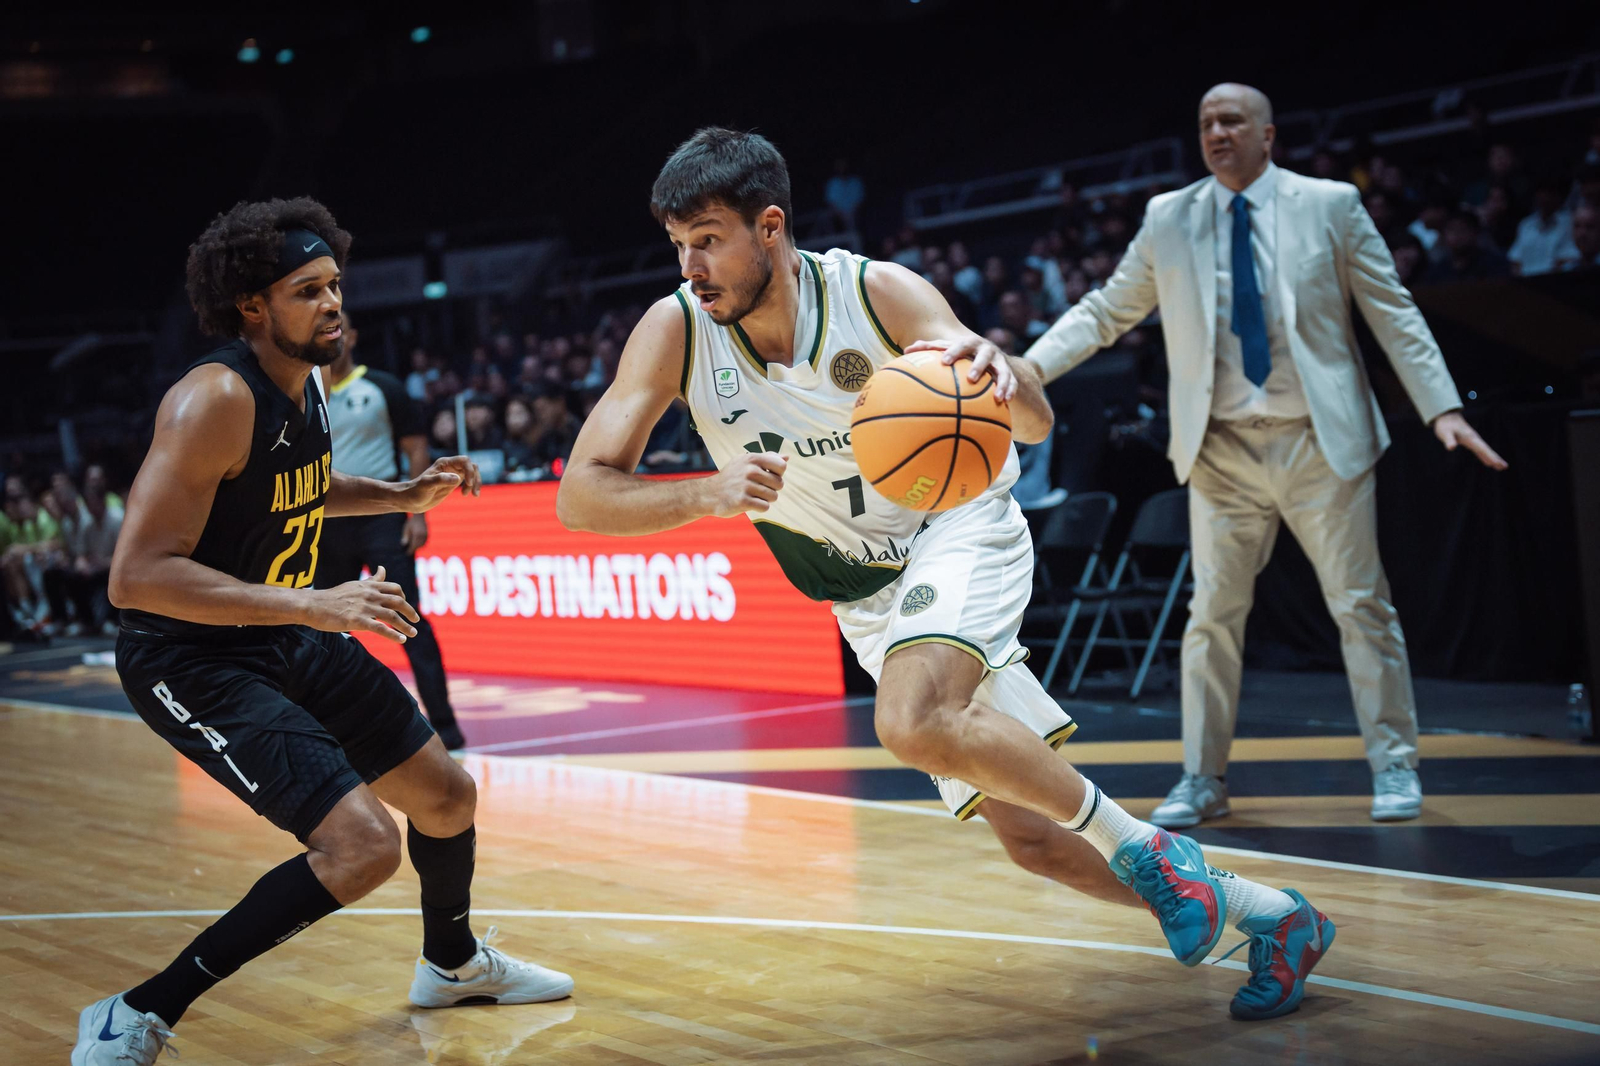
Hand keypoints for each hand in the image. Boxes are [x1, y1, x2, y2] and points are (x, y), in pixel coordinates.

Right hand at [302, 565, 419, 643]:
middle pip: (398, 601)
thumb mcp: (355, 585)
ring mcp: (364, 608)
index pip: (395, 588)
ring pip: (392, 616)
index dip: (404, 597)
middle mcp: (369, 595)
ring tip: (413, 634)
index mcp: (369, 586)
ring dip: (405, 626)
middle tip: (416, 620)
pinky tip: (401, 640)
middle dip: (410, 612)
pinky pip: (380, 628)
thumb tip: (383, 569)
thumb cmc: (333, 597)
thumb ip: (372, 580)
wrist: (313, 605)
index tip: (407, 606)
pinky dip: (393, 635)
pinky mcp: (357, 621)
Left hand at [400, 513, 428, 552]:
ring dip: (418, 547)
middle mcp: (422, 536)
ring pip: (422, 544)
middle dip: (414, 549)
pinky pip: (424, 541)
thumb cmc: (411, 521)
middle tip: (409, 551)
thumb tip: (404, 544)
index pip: (414, 545)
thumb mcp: (406, 528)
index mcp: (417, 534)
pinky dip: (421, 544)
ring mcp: (426, 535)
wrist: (420, 515)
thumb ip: (405, 536)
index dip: (410, 550)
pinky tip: (417, 543)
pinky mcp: (427, 534)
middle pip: (418, 546)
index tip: (407, 554)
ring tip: (413, 548)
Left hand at [402, 455, 481, 511]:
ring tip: (474, 495)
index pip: (464, 461)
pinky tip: (465, 495)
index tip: (468, 483)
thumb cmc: (415, 491)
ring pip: (472, 473)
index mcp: (444, 463)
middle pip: (471, 466)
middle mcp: (450, 467)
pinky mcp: (453, 483)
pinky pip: (468, 481)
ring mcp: (452, 475)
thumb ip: (441, 480)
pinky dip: (471, 487)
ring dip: (476, 483)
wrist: (410, 500)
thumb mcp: (426, 485)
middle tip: (472, 491)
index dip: (469, 471)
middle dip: (475, 478)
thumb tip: (457, 478)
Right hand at [701, 451, 785, 516]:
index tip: (768, 476)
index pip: (782, 466)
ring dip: (766, 499)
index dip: (779, 474)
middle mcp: (749, 470)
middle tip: (758, 488)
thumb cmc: (732, 477)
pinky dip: (760, 507)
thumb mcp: (745, 462)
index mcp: (752, 458)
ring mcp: (745, 486)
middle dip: (772, 489)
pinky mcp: (742, 501)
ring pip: (773, 496)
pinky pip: (765, 507)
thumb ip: (767, 458)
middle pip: (779, 484)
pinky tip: (750, 503)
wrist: (709, 493)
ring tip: (754, 495)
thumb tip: (787, 457)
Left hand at [903, 337, 1019, 401]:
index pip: (960, 345)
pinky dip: (1010, 391)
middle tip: (971, 378)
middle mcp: (986, 350)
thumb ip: (929, 349)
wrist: (989, 355)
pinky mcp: (1009, 373)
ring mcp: (999, 362)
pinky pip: (1012, 383)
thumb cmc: (960, 354)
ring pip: (1003, 370)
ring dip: (1000, 382)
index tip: (945, 362)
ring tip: (997, 397)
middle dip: (978, 365)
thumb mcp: (947, 350)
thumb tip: (905, 351)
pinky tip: (1005, 402)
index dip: (953, 352)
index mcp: (969, 344)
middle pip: (984, 355)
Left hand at [1433, 411, 1507, 469]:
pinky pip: (1480, 451)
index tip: (1496, 462)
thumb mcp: (1444, 432)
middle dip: (1496, 458)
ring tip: (1502, 467)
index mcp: (1470, 437)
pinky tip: (1489, 463)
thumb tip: (1451, 447)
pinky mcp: (1471, 441)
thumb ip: (1448, 440)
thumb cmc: (1445, 425)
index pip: (1481, 448)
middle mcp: (1474, 439)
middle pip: (1487, 450)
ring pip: (1485, 451)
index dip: (1489, 456)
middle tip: (1504, 467)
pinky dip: (1485, 456)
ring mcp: (1473, 440)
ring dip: (1494, 458)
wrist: (1447, 416)